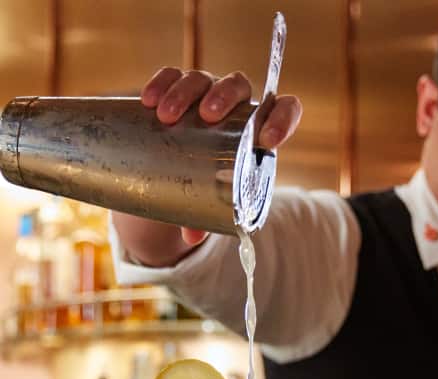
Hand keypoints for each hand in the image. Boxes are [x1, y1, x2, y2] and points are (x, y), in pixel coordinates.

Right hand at [141, 67, 302, 244]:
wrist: (180, 163)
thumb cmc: (207, 183)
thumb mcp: (211, 199)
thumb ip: (206, 215)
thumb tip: (192, 238)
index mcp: (256, 129)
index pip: (283, 110)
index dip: (282, 119)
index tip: (266, 140)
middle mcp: (234, 105)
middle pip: (237, 87)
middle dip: (223, 97)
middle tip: (206, 117)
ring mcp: (205, 92)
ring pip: (201, 79)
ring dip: (185, 93)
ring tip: (166, 117)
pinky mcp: (176, 87)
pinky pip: (171, 75)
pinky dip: (161, 83)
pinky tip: (147, 101)